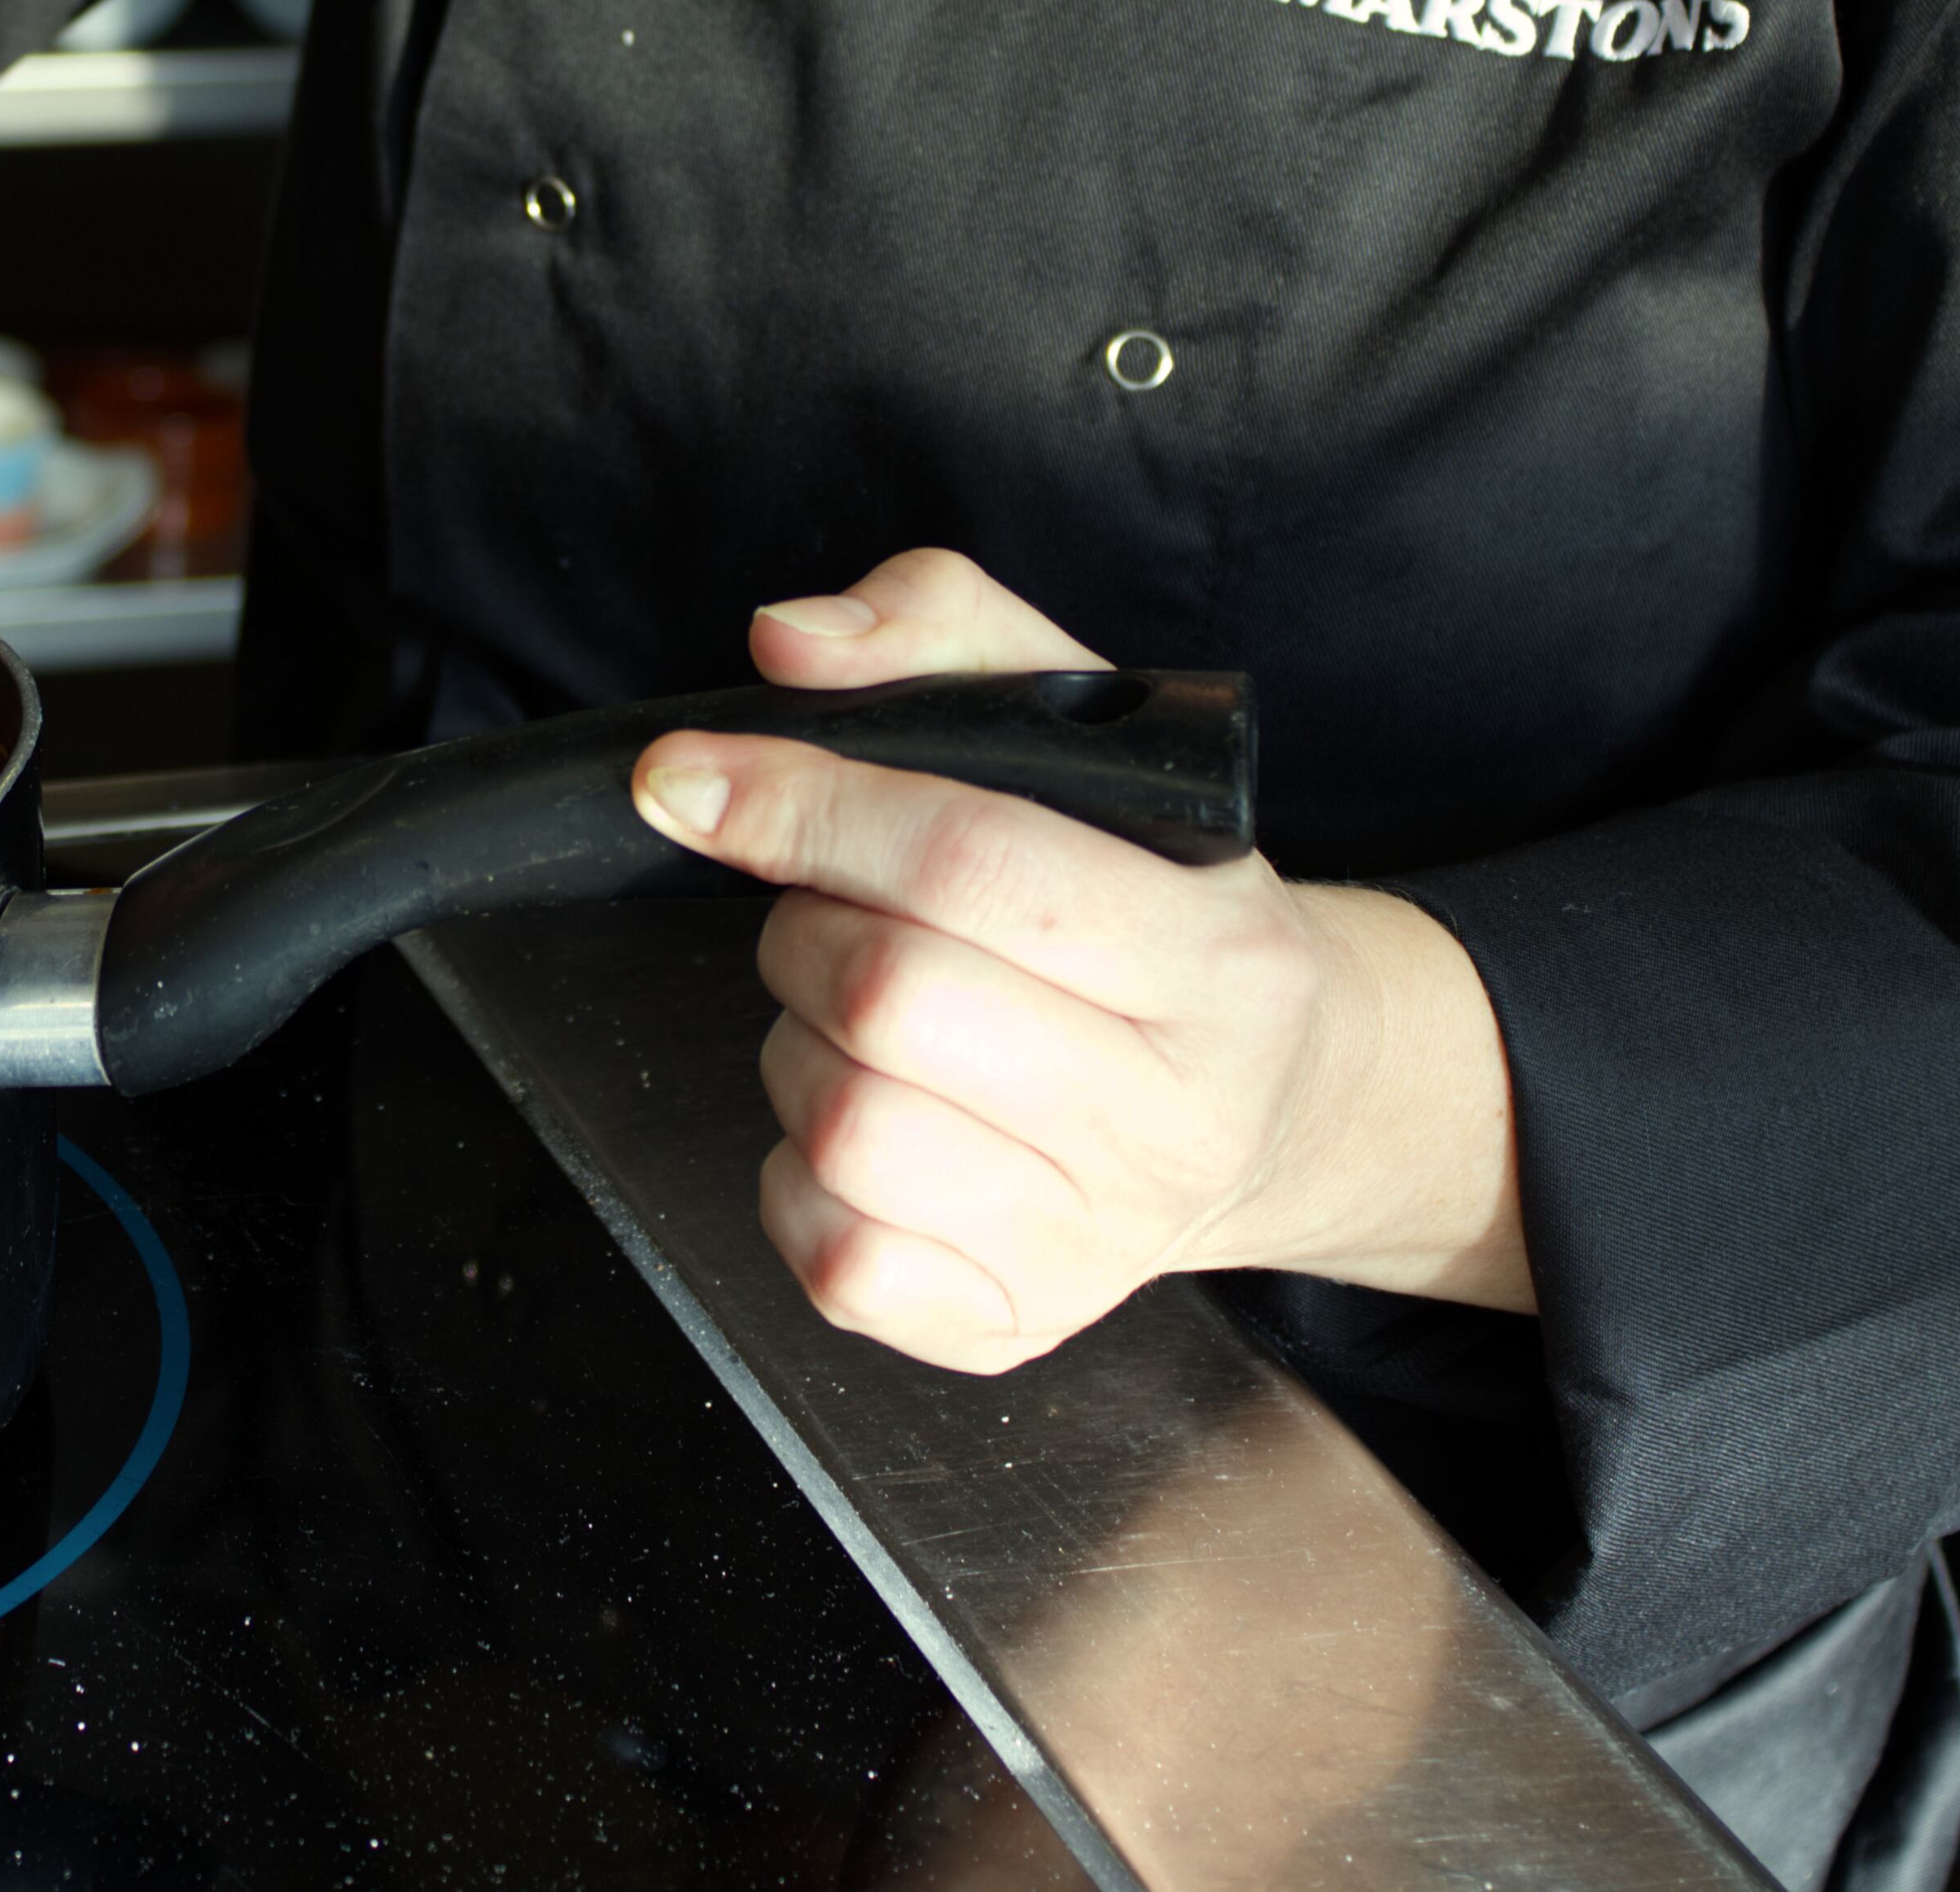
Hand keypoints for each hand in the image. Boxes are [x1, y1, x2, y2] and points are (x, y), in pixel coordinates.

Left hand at [631, 549, 1528, 1374]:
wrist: (1273, 1107)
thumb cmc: (1156, 902)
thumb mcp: (1095, 737)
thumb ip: (948, 634)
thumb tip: (792, 645)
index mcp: (1221, 954)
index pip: (972, 859)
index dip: (805, 804)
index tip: (686, 776)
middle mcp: (1179, 1114)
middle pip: (888, 995)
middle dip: (805, 925)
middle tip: (831, 909)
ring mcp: (1097, 1241)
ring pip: (844, 1126)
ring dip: (797, 1046)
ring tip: (861, 1016)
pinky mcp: (1015, 1325)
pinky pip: (831, 1254)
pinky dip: (797, 1174)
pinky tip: (866, 1113)